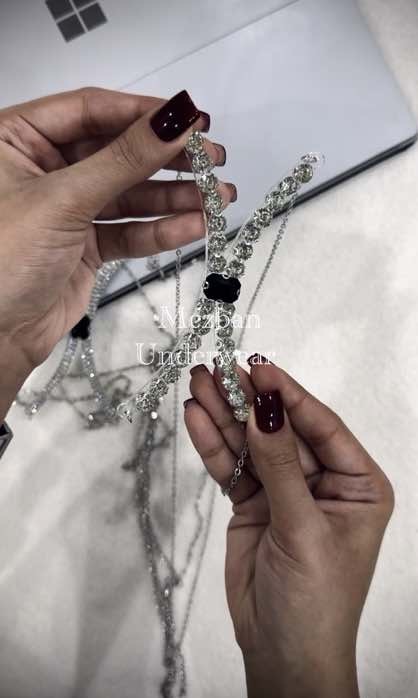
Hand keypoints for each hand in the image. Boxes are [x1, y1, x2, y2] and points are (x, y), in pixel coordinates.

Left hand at [0, 87, 232, 369]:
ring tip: (219, 198)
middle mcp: (43, 167)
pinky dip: (160, 230)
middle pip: (116, 152)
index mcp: (17, 138)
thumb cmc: (1, 259)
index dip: (144, 113)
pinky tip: (194, 226)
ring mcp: (66, 208)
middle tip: (214, 160)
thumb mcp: (62, 199)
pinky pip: (128, 230)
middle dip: (167, 159)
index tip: (191, 120)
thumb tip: (175, 122)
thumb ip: (123, 160)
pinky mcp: (84, 245)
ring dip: (174, 197)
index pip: (90, 111)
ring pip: (128, 194)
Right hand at [184, 358, 393, 697]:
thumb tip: (263, 408)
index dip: (289, 396)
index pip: (322, 426)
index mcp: (358, 484)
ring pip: (252, 444)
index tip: (259, 368)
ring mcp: (284, 490)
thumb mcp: (304, 527)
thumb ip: (281, 466)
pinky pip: (233, 467)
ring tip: (199, 382)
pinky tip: (197, 417)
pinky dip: (214, 444)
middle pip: (281, 430)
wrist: (282, 654)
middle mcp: (323, 481)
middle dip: (249, 401)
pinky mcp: (253, 503)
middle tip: (218, 368)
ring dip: (225, 415)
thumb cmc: (316, 599)